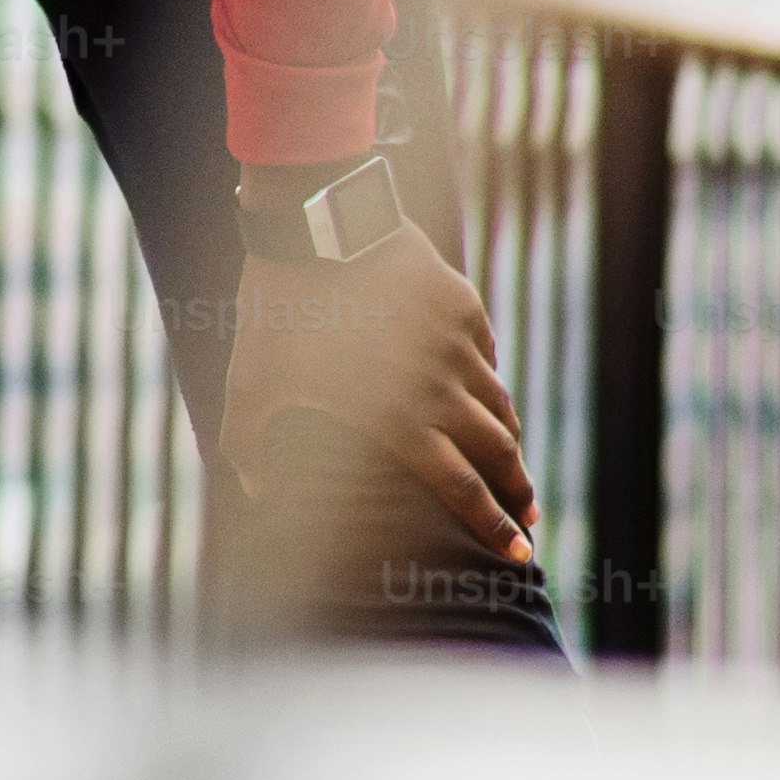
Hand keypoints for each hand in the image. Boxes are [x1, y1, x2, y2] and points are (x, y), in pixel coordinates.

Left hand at [214, 210, 539, 568]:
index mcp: (398, 420)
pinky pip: (484, 354)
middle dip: (517, 490)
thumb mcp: (250, 387)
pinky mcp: (460, 304)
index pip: (461, 488)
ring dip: (509, 439)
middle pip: (497, 452)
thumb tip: (253, 499)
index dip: (492, 525)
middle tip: (530, 516)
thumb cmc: (278, 314)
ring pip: (498, 403)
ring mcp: (456, 344)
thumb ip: (249, 450)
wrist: (317, 226)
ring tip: (515, 462)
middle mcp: (440, 388)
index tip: (517, 553)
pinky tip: (488, 392)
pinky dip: (489, 380)